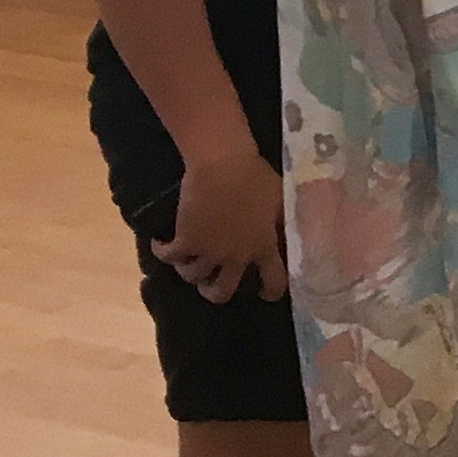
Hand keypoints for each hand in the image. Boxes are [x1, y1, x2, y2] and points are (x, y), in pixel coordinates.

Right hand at [156, 145, 287, 303]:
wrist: (223, 163)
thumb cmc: (256, 176)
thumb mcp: (282, 201)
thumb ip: (284, 223)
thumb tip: (296, 234)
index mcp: (264, 247)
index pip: (273, 282)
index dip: (270, 291)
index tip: (263, 292)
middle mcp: (236, 256)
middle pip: (222, 292)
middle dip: (215, 292)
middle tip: (212, 284)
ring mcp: (208, 250)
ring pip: (192, 277)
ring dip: (189, 271)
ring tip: (187, 261)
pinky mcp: (185, 239)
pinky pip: (168, 257)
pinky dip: (162, 252)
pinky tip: (161, 244)